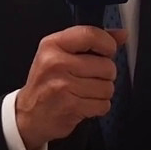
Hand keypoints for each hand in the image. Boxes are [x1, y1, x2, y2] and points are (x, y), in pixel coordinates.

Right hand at [15, 26, 127, 149]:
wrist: (29, 115)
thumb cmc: (47, 83)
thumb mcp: (61, 54)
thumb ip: (91, 42)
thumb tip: (122, 34)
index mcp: (53, 45)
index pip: (91, 34)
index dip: (108, 44)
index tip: (107, 52)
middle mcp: (56, 63)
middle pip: (106, 65)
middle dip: (105, 75)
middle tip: (90, 78)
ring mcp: (63, 85)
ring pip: (107, 87)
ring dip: (101, 92)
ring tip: (85, 92)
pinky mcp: (71, 106)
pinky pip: (103, 105)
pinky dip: (98, 106)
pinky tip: (84, 104)